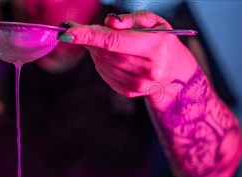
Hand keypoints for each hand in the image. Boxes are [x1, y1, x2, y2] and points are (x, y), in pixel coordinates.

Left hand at [60, 11, 198, 109]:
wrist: (175, 74)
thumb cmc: (162, 41)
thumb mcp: (155, 22)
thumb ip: (131, 19)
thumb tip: (108, 22)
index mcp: (154, 47)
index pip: (113, 40)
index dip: (87, 35)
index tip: (67, 31)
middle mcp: (146, 68)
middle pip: (103, 51)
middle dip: (90, 38)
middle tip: (86, 30)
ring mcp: (136, 83)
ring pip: (100, 62)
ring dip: (97, 50)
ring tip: (112, 43)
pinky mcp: (127, 91)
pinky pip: (103, 73)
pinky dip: (103, 62)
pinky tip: (116, 57)